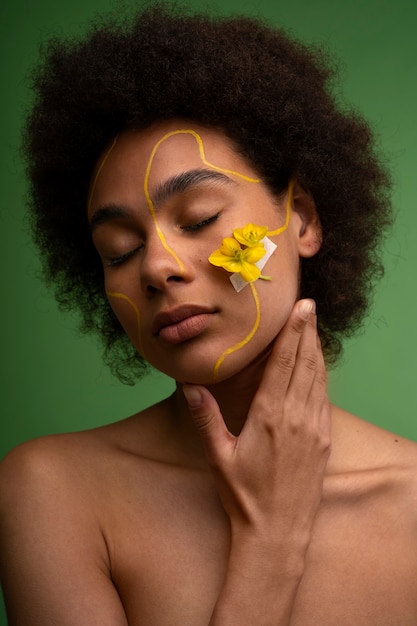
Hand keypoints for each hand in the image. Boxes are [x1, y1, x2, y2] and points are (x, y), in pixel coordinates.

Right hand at [183, 299, 330, 547]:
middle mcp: (296, 417)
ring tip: (315, 329)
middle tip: (310, 307)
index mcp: (269, 416)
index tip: (301, 309)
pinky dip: (323, 376)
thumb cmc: (244, 496)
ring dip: (317, 351)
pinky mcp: (324, 440)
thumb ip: (205, 418)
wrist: (277, 532)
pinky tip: (319, 367)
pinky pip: (325, 399)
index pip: (284, 363)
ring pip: (319, 378)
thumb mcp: (218, 457)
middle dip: (308, 332)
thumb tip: (189, 386)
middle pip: (306, 363)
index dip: (293, 333)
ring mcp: (314, 428)